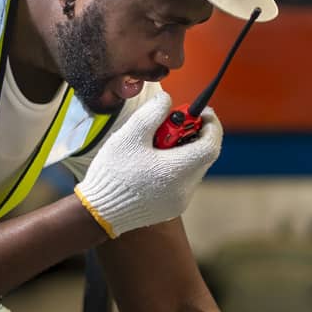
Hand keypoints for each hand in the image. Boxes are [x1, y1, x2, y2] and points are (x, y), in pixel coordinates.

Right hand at [72, 85, 223, 237]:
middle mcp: (184, 189)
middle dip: (195, 135)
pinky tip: (154, 162)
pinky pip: (184, 181)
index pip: (211, 145)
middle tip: (176, 123)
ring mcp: (180, 201)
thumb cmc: (113, 173)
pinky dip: (177, 166)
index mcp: (176, 171)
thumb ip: (152, 113)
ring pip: (194, 168)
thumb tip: (167, 100)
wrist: (99, 211)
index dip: (211, 125)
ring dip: (184, 151)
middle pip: (204, 156)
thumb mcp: (129, 136)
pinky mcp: (172, 208)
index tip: (200, 112)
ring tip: (158, 144)